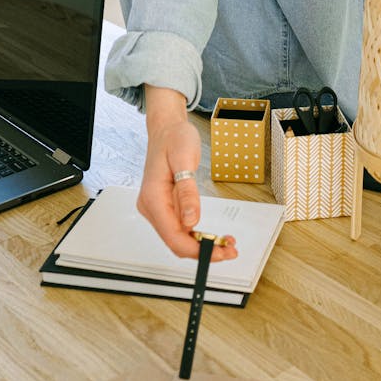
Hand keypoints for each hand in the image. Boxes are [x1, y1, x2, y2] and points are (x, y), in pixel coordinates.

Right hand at [137, 86, 237, 261]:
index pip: (173, 236)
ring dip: (201, 244)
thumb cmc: (174, 138)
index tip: (218, 251)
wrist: (166, 128)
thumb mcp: (184, 159)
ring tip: (226, 243)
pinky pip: (179, 227)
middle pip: (175, 242)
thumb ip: (187, 192)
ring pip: (178, 238)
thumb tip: (190, 221)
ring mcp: (156, 208)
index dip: (196, 249)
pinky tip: (211, 235)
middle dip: (203, 250)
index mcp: (153, 197)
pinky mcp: (163, 207)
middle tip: (229, 250)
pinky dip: (196, 235)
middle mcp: (150, 207)